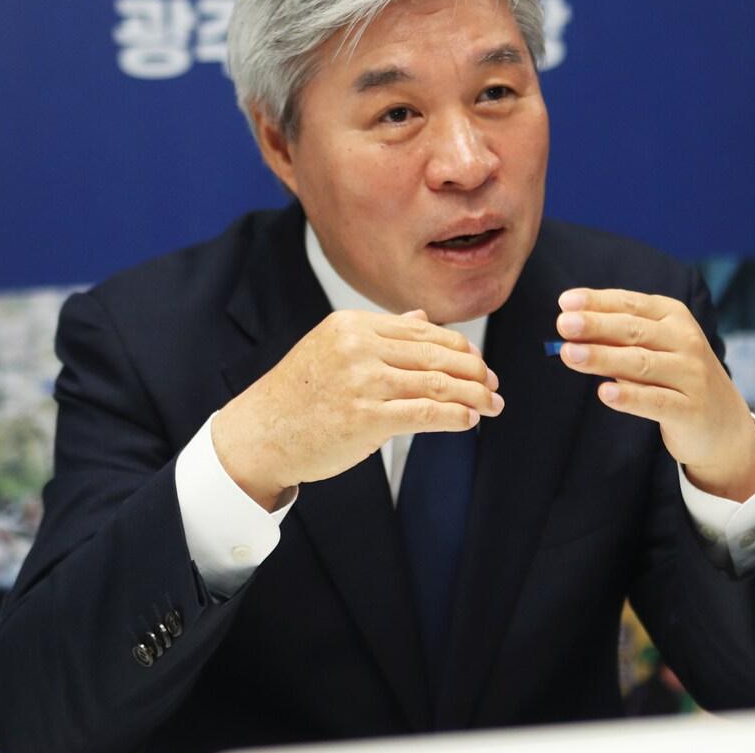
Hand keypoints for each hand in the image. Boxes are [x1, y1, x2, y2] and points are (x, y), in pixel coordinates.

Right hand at [214, 309, 501, 508]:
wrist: (259, 434)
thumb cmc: (298, 395)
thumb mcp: (332, 348)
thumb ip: (380, 333)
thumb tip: (423, 319)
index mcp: (353, 325)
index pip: (424, 331)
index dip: (460, 347)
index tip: (478, 363)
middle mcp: (359, 347)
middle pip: (437, 354)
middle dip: (475, 371)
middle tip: (495, 385)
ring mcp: (363, 382)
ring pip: (437, 383)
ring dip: (474, 395)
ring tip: (492, 405)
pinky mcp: (366, 418)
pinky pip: (426, 413)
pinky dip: (456, 416)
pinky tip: (470, 420)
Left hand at [555, 287, 754, 501]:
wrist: (723, 424)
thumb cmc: (675, 376)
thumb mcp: (654, 347)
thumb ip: (619, 336)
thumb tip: (569, 327)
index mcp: (674, 317)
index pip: (631, 304)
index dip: (598, 302)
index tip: (565, 302)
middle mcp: (686, 341)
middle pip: (634, 331)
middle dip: (596, 326)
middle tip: (563, 325)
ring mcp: (692, 376)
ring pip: (641, 363)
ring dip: (602, 358)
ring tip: (569, 354)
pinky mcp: (691, 410)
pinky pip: (656, 402)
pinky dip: (630, 396)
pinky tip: (604, 393)